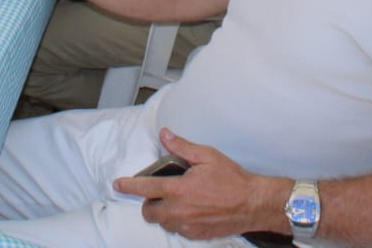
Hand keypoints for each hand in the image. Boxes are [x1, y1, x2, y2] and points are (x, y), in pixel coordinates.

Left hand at [113, 129, 283, 241]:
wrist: (253, 204)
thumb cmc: (232, 179)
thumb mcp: (207, 156)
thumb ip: (182, 147)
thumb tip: (165, 136)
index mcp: (179, 189)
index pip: (144, 188)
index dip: (128, 186)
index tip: (118, 184)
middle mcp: (179, 210)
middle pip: (149, 212)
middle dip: (149, 203)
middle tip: (160, 193)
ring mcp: (187, 225)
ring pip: (163, 223)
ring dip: (164, 213)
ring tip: (178, 202)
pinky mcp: (196, 235)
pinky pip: (178, 230)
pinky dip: (178, 222)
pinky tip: (190, 211)